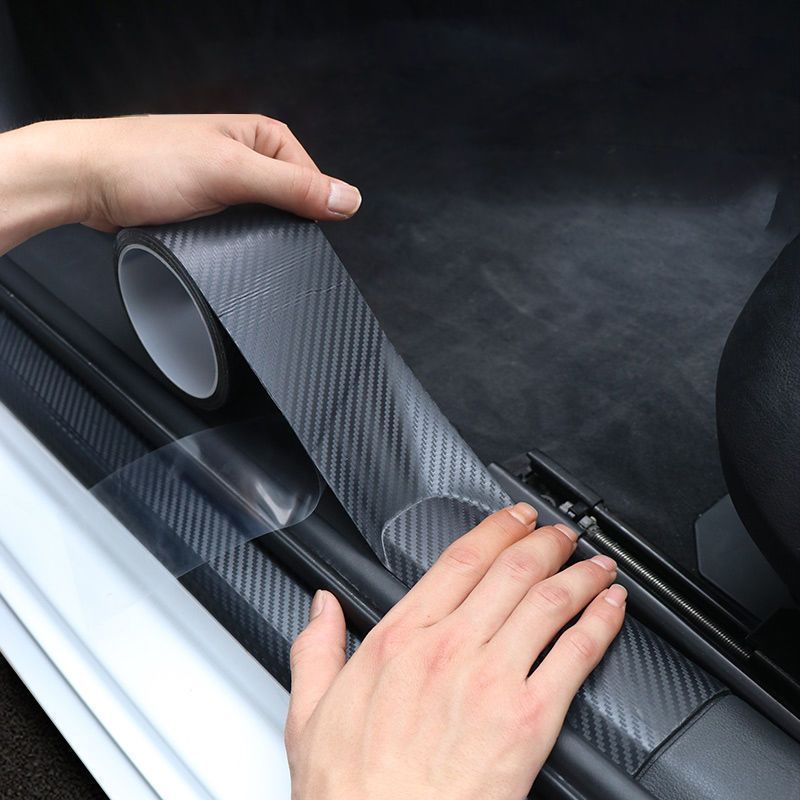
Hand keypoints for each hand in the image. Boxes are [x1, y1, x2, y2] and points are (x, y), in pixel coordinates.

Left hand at [0, 114, 360, 253]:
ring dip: (253, 233)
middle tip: (255, 229)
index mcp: (260, 136)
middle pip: (290, 202)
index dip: (311, 206)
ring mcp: (224, 183)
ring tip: (230, 232)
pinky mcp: (206, 207)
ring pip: (263, 219)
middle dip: (279, 223)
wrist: (85, 182)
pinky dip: (234, 240)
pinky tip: (219, 241)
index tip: (300, 227)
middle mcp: (245, 156)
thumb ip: (291, 187)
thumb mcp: (230, 173)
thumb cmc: (143, 163)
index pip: (313, 178)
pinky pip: (237, 229)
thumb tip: (347, 199)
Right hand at [286, 503, 625, 799]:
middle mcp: (450, 649)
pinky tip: (610, 607)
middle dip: (544, 541)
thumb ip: (317, 648)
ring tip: (594, 562)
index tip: (513, 518)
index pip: (460, 560)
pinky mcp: (529, 720)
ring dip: (578, 573)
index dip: (496, 529)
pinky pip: (574, 655)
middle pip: (511, 571)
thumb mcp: (310, 712)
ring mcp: (493, 681)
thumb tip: (321, 607)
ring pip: (547, 602)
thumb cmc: (353, 790)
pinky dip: (599, 622)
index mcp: (401, 639)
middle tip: (560, 532)